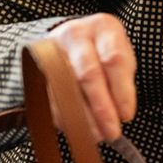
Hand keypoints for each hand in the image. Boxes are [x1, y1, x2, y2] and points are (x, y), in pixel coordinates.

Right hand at [46, 13, 137, 140]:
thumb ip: (122, 80)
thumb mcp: (120, 56)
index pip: (114, 59)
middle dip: (101, 107)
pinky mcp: (35, 66)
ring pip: (65, 87)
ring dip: (82, 117)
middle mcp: (76, 34)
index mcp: (103, 28)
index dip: (121, 90)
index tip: (126, 116)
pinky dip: (63, 117)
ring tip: (96, 135)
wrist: (68, 41)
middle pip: (88, 74)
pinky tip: (77, 129)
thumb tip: (121, 114)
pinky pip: (47, 96)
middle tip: (111, 132)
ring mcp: (52, 49)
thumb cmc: (103, 52)